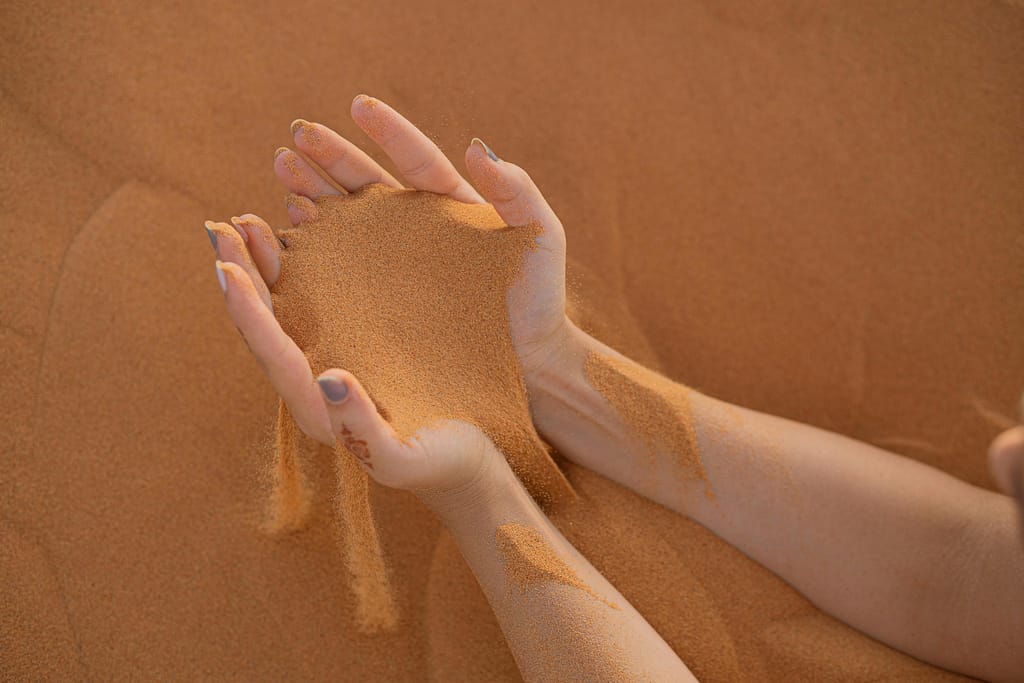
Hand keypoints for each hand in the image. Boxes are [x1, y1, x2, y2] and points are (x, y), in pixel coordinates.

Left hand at [206, 214, 495, 496]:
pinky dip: (312, 260)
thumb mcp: (402, 457)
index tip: (225, 265)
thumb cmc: (437, 464)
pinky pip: (323, 296)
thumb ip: (361, 427)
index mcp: (316, 406)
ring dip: (269, 261)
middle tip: (225, 226)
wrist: (468, 463)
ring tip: (255, 218)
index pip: (272, 352)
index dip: (247, 310)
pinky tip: (314, 228)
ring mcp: (336, 355)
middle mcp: (315, 378)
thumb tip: (329, 380)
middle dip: (244, 272)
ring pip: (290, 305)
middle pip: (268, 322)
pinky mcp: (359, 340)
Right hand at [271, 95, 573, 383]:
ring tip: (282, 176)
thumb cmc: (541, 298)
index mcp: (453, 206)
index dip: (388, 132)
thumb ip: (517, 190)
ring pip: (348, 222)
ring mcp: (400, 266)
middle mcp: (420, 230)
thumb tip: (476, 146)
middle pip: (368, 185)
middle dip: (330, 161)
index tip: (357, 105)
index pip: (416, 160)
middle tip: (293, 141)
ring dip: (314, 197)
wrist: (534, 363)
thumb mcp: (540, 236)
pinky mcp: (387, 303)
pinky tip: (288, 237)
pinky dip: (317, 252)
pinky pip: (345, 271)